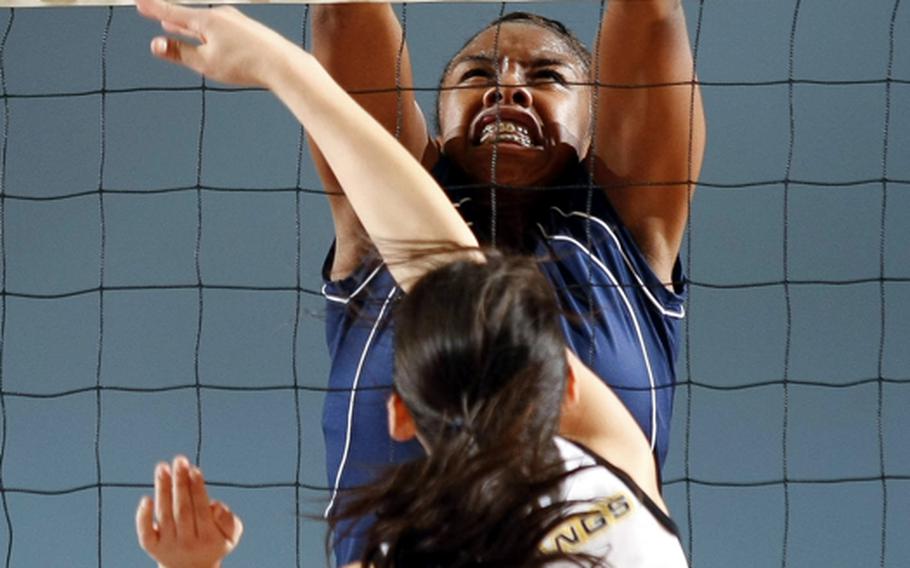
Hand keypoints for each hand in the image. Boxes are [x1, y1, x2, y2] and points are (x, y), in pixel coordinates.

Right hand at [136, 0, 292, 87]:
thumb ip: (180, 53)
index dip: (153, 8)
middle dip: (170, 17)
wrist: (282, 64)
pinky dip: (207, 31)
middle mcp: (221, 15)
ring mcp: (236, 21)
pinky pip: (220, 28)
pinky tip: (209, 37)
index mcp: (206, 20)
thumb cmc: (245, 64)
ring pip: (205, 23)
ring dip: (189, 25)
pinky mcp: (248, 30)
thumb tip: (156, 45)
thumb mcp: (206, 63)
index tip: (138, 1)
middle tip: (153, 12)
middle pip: (189, 16)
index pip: (172, 12)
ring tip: (175, 25)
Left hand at [136, 456, 242, 567]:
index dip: (197, 489)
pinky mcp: (153, 548)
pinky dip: (144, 517)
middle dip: (180, 483)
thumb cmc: (213, 545)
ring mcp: (168, 546)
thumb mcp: (231, 536)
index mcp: (209, 538)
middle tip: (179, 461)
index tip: (194, 470)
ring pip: (165, 515)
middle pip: (182, 509)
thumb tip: (216, 505)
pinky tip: (146, 498)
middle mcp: (187, 543)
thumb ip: (229, 520)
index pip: (201, 509)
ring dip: (163, 489)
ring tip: (162, 468)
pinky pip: (146, 534)